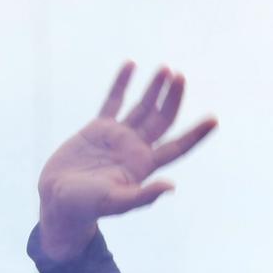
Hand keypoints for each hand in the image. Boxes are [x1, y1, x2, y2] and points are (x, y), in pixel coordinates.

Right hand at [37, 63, 218, 261]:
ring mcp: (118, 136)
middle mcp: (135, 148)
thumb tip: (170, 186)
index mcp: (144, 165)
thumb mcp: (116, 202)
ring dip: (154, 88)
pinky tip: (131, 65)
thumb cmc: (87, 206)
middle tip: (180, 77)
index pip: (177, 146)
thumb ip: (143, 196)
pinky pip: (113, 101)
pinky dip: (121, 83)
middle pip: (162, 120)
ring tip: (166, 69)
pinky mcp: (98, 129)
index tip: (214, 120)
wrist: (58, 200)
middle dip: (173, 99)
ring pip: (142, 107)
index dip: (196, 134)